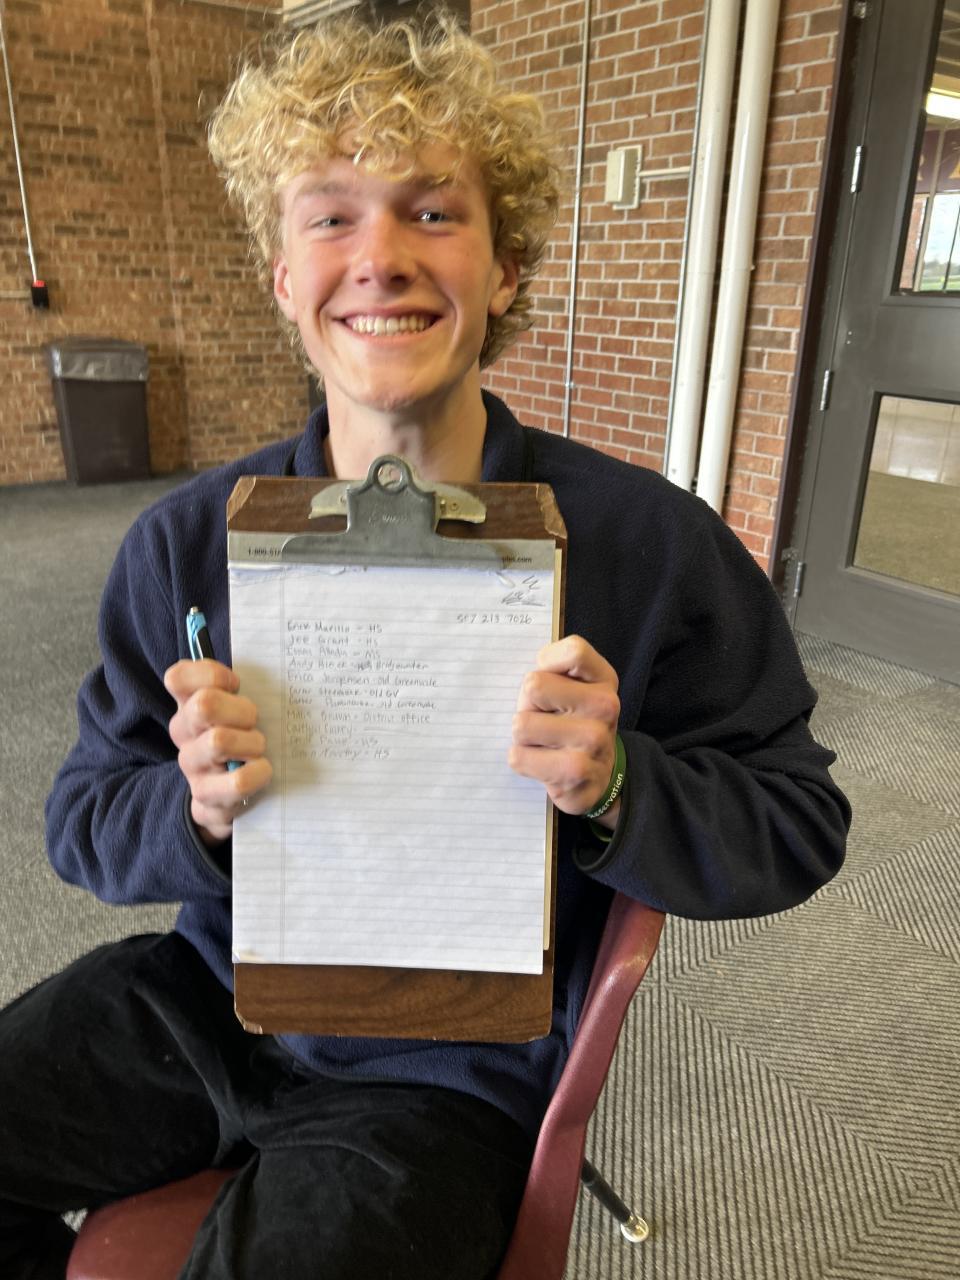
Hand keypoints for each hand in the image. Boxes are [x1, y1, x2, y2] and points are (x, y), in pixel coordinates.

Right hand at [165, 659, 271, 845]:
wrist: (225, 797)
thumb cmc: (238, 740)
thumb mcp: (233, 709)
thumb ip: (236, 687)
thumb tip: (270, 658)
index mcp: (187, 705)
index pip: (177, 677)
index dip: (213, 675)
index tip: (236, 685)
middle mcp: (183, 733)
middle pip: (204, 705)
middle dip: (241, 710)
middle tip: (253, 721)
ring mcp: (192, 766)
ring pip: (220, 740)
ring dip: (251, 743)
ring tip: (258, 749)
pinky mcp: (206, 797)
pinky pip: (237, 781)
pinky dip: (258, 773)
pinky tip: (262, 771)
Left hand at [509, 635, 621, 828]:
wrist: (599, 776)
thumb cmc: (573, 722)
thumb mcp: (574, 688)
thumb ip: (554, 668)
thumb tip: (528, 680)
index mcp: (604, 679)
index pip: (574, 651)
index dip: (547, 662)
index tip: (550, 679)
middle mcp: (605, 706)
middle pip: (534, 685)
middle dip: (527, 704)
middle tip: (544, 718)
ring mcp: (593, 740)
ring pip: (521, 724)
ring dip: (523, 737)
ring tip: (543, 742)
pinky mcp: (574, 772)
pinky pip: (518, 756)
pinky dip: (523, 761)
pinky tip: (544, 763)